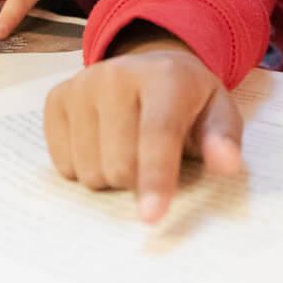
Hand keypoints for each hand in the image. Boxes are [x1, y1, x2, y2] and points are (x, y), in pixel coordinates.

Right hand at [43, 39, 241, 222]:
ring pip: (89, 170)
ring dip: (111, 176)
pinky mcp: (56, 99)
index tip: (152, 217)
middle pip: (120, 164)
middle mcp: (117, 74)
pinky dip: (84, 167)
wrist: (148, 65)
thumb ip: (223, 139)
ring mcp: (81, 84)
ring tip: (127, 148)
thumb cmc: (188, 101)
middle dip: (138, 180)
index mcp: (165, 76)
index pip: (158, 134)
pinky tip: (101, 143)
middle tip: (152, 159)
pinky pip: (64, 165)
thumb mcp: (218, 113)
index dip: (156, 177)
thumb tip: (226, 164)